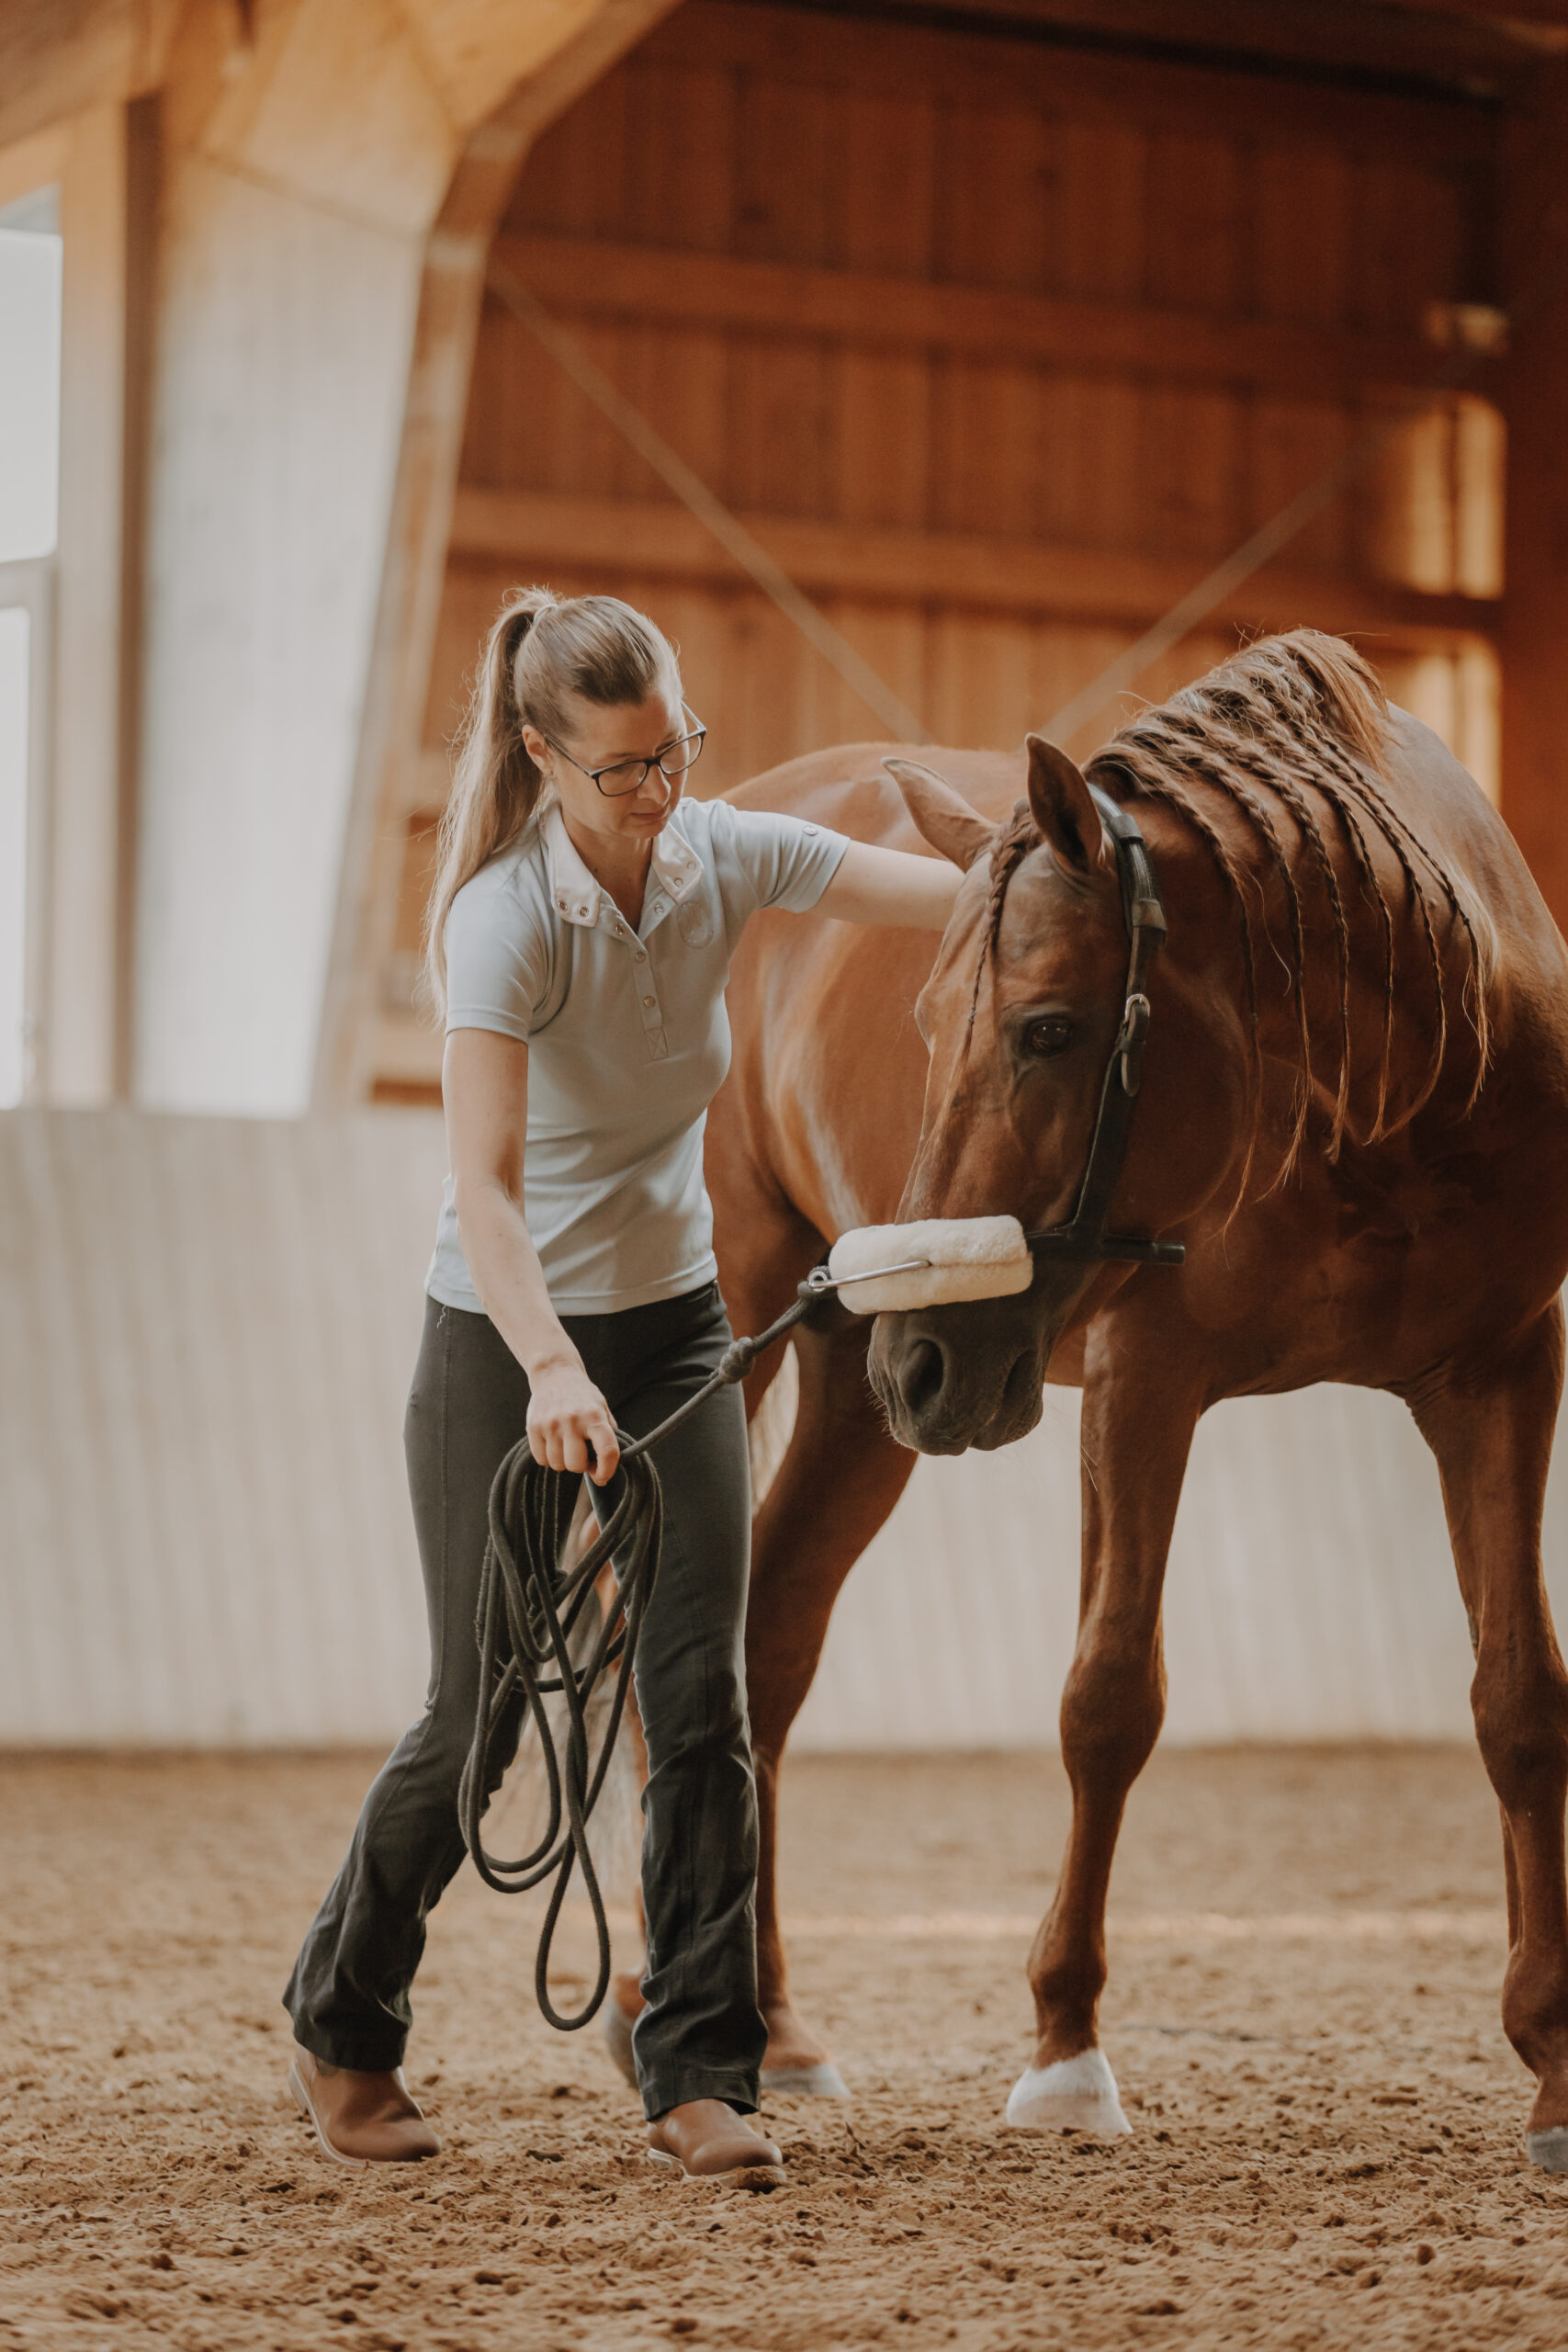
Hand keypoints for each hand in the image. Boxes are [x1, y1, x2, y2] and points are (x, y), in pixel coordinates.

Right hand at [526, 1361, 620, 1484]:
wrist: (555, 1373)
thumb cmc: (582, 1395)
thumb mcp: (602, 1408)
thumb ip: (608, 1434)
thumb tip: (608, 1466)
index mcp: (594, 1416)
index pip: (607, 1451)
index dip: (607, 1470)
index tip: (603, 1476)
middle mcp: (572, 1420)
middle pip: (576, 1465)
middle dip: (580, 1466)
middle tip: (581, 1455)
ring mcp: (550, 1423)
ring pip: (557, 1464)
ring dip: (563, 1461)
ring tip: (566, 1445)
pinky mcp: (533, 1426)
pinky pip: (541, 1459)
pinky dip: (548, 1458)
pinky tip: (553, 1444)